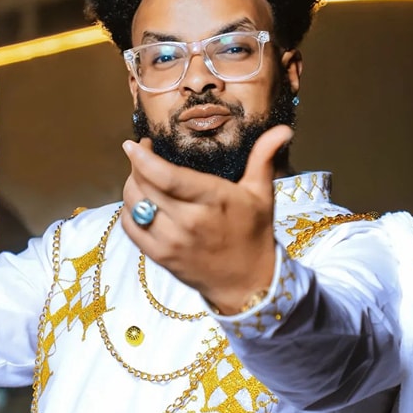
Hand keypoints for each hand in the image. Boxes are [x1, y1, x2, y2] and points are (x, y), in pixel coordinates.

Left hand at [121, 125, 292, 314]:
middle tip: (142, 155)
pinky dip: (129, 211)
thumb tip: (283, 129)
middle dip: (137, 166)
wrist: (247, 283)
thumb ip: (263, 158)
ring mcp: (171, 241)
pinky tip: (139, 201)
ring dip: (131, 186)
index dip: (143, 159)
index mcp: (213, 201)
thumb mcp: (261, 194)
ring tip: (141, 176)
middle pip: (144, 187)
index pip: (167, 177)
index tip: (135, 144)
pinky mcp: (159, 256)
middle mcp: (188, 221)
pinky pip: (130, 228)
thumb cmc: (253, 233)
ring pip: (133, 206)